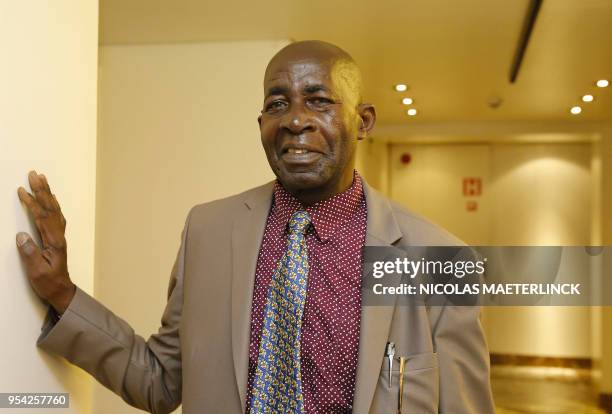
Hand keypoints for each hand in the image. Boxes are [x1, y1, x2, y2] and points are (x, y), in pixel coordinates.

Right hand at [16, 171, 74, 313]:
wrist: (62, 291)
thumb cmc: (48, 283)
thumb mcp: (36, 271)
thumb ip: (29, 253)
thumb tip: (21, 235)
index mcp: (53, 242)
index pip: (42, 217)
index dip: (32, 202)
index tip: (22, 190)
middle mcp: (59, 236)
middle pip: (50, 208)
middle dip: (42, 190)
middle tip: (34, 174)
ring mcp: (59, 236)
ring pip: (54, 210)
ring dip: (48, 193)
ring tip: (42, 179)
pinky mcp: (58, 239)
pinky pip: (56, 216)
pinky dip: (53, 204)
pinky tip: (52, 198)